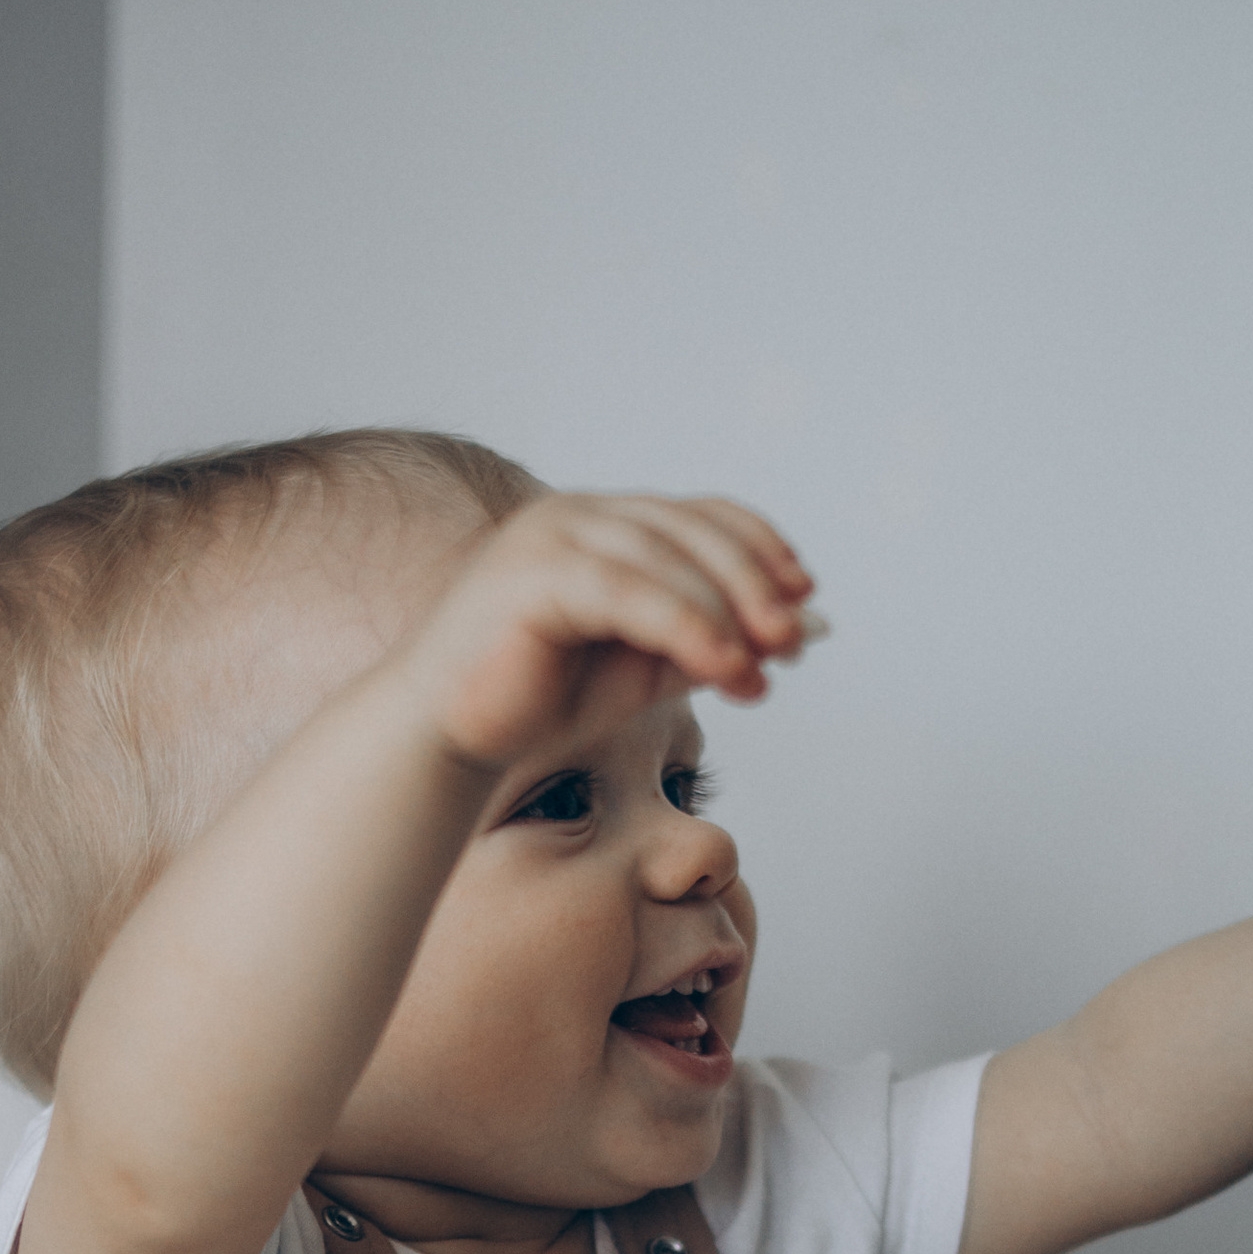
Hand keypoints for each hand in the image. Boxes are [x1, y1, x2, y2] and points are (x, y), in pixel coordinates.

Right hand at [391, 490, 815, 775]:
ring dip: (727, 614)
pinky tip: (723, 666)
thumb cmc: (538, 704)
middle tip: (794, 640)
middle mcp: (578, 515)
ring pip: (666, 559)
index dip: (760, 547)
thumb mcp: (644, 670)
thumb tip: (800, 633)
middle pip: (691, 529)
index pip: (699, 515)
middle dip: (754, 583)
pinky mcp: (534, 575)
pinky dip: (687, 626)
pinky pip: (630, 592)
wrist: (447, 738)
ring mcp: (551, 536)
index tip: (805, 593)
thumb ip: (709, 643)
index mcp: (603, 525)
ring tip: (761, 670)